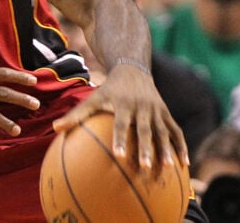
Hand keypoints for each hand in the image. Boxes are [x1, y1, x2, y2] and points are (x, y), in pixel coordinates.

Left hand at [52, 64, 187, 175]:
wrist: (133, 70)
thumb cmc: (109, 89)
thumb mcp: (93, 97)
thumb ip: (76, 114)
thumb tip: (55, 129)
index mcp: (124, 103)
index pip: (122, 123)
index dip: (120, 138)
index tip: (118, 155)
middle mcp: (142, 107)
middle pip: (146, 130)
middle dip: (146, 148)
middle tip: (145, 167)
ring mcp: (157, 110)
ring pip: (164, 132)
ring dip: (167, 149)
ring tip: (168, 168)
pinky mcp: (167, 113)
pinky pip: (176, 131)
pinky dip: (181, 146)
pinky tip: (184, 164)